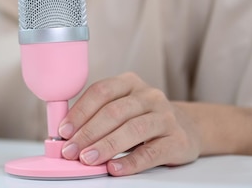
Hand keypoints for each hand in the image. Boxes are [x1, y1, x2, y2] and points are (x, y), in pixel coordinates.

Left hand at [58, 72, 200, 175]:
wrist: (187, 127)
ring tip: (87, 159)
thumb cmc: (142, 117)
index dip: (79, 112)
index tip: (64, 130)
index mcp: (129, 83)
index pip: (100, 92)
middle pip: (114, 112)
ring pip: (132, 130)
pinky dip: (130, 162)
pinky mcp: (178, 140)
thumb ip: (96, 115)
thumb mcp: (121, 107)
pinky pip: (151, 153)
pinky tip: (114, 167)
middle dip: (88, 133)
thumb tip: (66, 134)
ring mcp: (166, 117)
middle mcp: (149, 96)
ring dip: (105, 146)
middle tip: (70, 150)